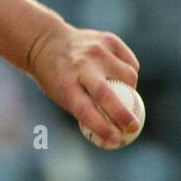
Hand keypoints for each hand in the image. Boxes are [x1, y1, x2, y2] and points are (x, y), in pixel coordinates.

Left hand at [26, 23, 140, 143]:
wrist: (46, 41)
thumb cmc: (55, 76)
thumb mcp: (60, 94)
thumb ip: (84, 109)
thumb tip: (113, 133)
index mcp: (65, 83)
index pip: (85, 111)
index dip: (102, 128)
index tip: (116, 140)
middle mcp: (81, 66)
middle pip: (108, 95)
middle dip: (124, 114)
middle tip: (134, 126)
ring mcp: (96, 50)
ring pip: (128, 76)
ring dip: (131, 89)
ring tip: (124, 92)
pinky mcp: (108, 40)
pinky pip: (130, 63)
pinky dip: (130, 72)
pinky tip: (121, 75)